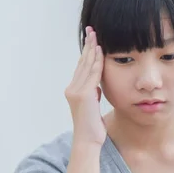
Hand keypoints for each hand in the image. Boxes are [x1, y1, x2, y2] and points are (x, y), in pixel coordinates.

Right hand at [65, 26, 105, 145]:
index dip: (87, 52)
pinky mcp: (83, 95)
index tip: (92, 40)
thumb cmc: (93, 128)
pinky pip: (92, 74)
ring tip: (96, 35)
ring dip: (92, 49)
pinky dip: (96, 61)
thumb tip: (98, 86)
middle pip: (82, 62)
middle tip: (92, 30)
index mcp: (75, 90)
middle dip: (88, 45)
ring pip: (86, 65)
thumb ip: (94, 95)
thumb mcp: (94, 107)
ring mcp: (76, 91)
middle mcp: (72, 88)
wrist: (88, 142)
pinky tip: (100, 51)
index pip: (82, 67)